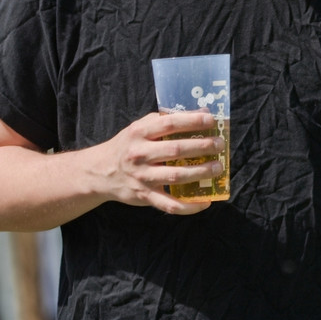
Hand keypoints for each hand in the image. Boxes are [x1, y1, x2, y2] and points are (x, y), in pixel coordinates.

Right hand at [95, 111, 223, 214]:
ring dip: (200, 172)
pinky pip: (170, 204)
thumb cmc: (128, 146)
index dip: (192, 121)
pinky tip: (205, 202)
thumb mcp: (140, 127)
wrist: (100, 172)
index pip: (169, 124)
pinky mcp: (145, 196)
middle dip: (202, 147)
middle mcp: (139, 154)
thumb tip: (201, 113)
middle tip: (219, 145)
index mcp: (139, 133)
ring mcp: (142, 177)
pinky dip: (189, 206)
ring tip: (217, 168)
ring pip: (176, 176)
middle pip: (176, 150)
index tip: (211, 120)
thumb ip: (166, 120)